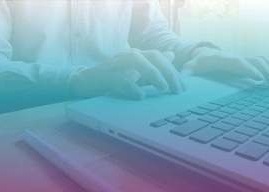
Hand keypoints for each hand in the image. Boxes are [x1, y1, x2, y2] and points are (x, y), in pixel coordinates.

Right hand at [69, 49, 185, 98]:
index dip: (173, 71)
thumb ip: (152, 63)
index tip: (183, 87)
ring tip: (163, 88)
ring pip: (137, 61)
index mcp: (137, 55)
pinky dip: (131, 86)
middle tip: (177, 89)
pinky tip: (140, 96)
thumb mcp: (135, 70)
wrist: (85, 82)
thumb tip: (171, 54)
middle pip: (152, 57)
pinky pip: (120, 78)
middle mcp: (128, 56)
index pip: (160, 58)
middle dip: (168, 72)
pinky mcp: (105, 74)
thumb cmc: (112, 77)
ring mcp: (116, 64)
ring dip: (153, 74)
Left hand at [184, 47, 268, 89]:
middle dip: (268, 72)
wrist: (204, 54)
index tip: (258, 77)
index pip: (238, 62)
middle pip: (255, 61)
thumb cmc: (197, 62)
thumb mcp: (189, 68)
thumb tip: (179, 84)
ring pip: (263, 62)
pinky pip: (264, 64)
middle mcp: (236, 57)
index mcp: (223, 59)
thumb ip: (185, 74)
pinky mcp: (248, 64)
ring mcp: (244, 60)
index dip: (248, 69)